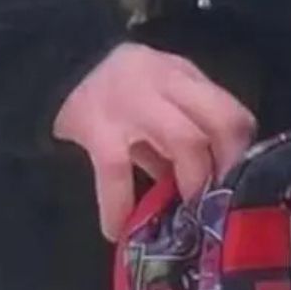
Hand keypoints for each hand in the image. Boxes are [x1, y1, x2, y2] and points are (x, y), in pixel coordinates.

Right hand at [54, 42, 256, 240]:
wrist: (49, 60)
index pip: (230, 109)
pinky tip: (118, 229)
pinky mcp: (94, 128)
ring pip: (183, 140)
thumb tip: (210, 176)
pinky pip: (115, 171)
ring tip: (187, 210)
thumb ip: (182, 126)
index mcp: (181, 76)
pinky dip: (119, 204)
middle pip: (217, 121)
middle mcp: (163, 83)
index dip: (241, 148)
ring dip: (192, 179)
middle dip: (226, 164)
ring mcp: (130, 104)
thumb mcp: (156, 94)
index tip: (240, 178)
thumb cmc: (115, 87)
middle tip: (220, 197)